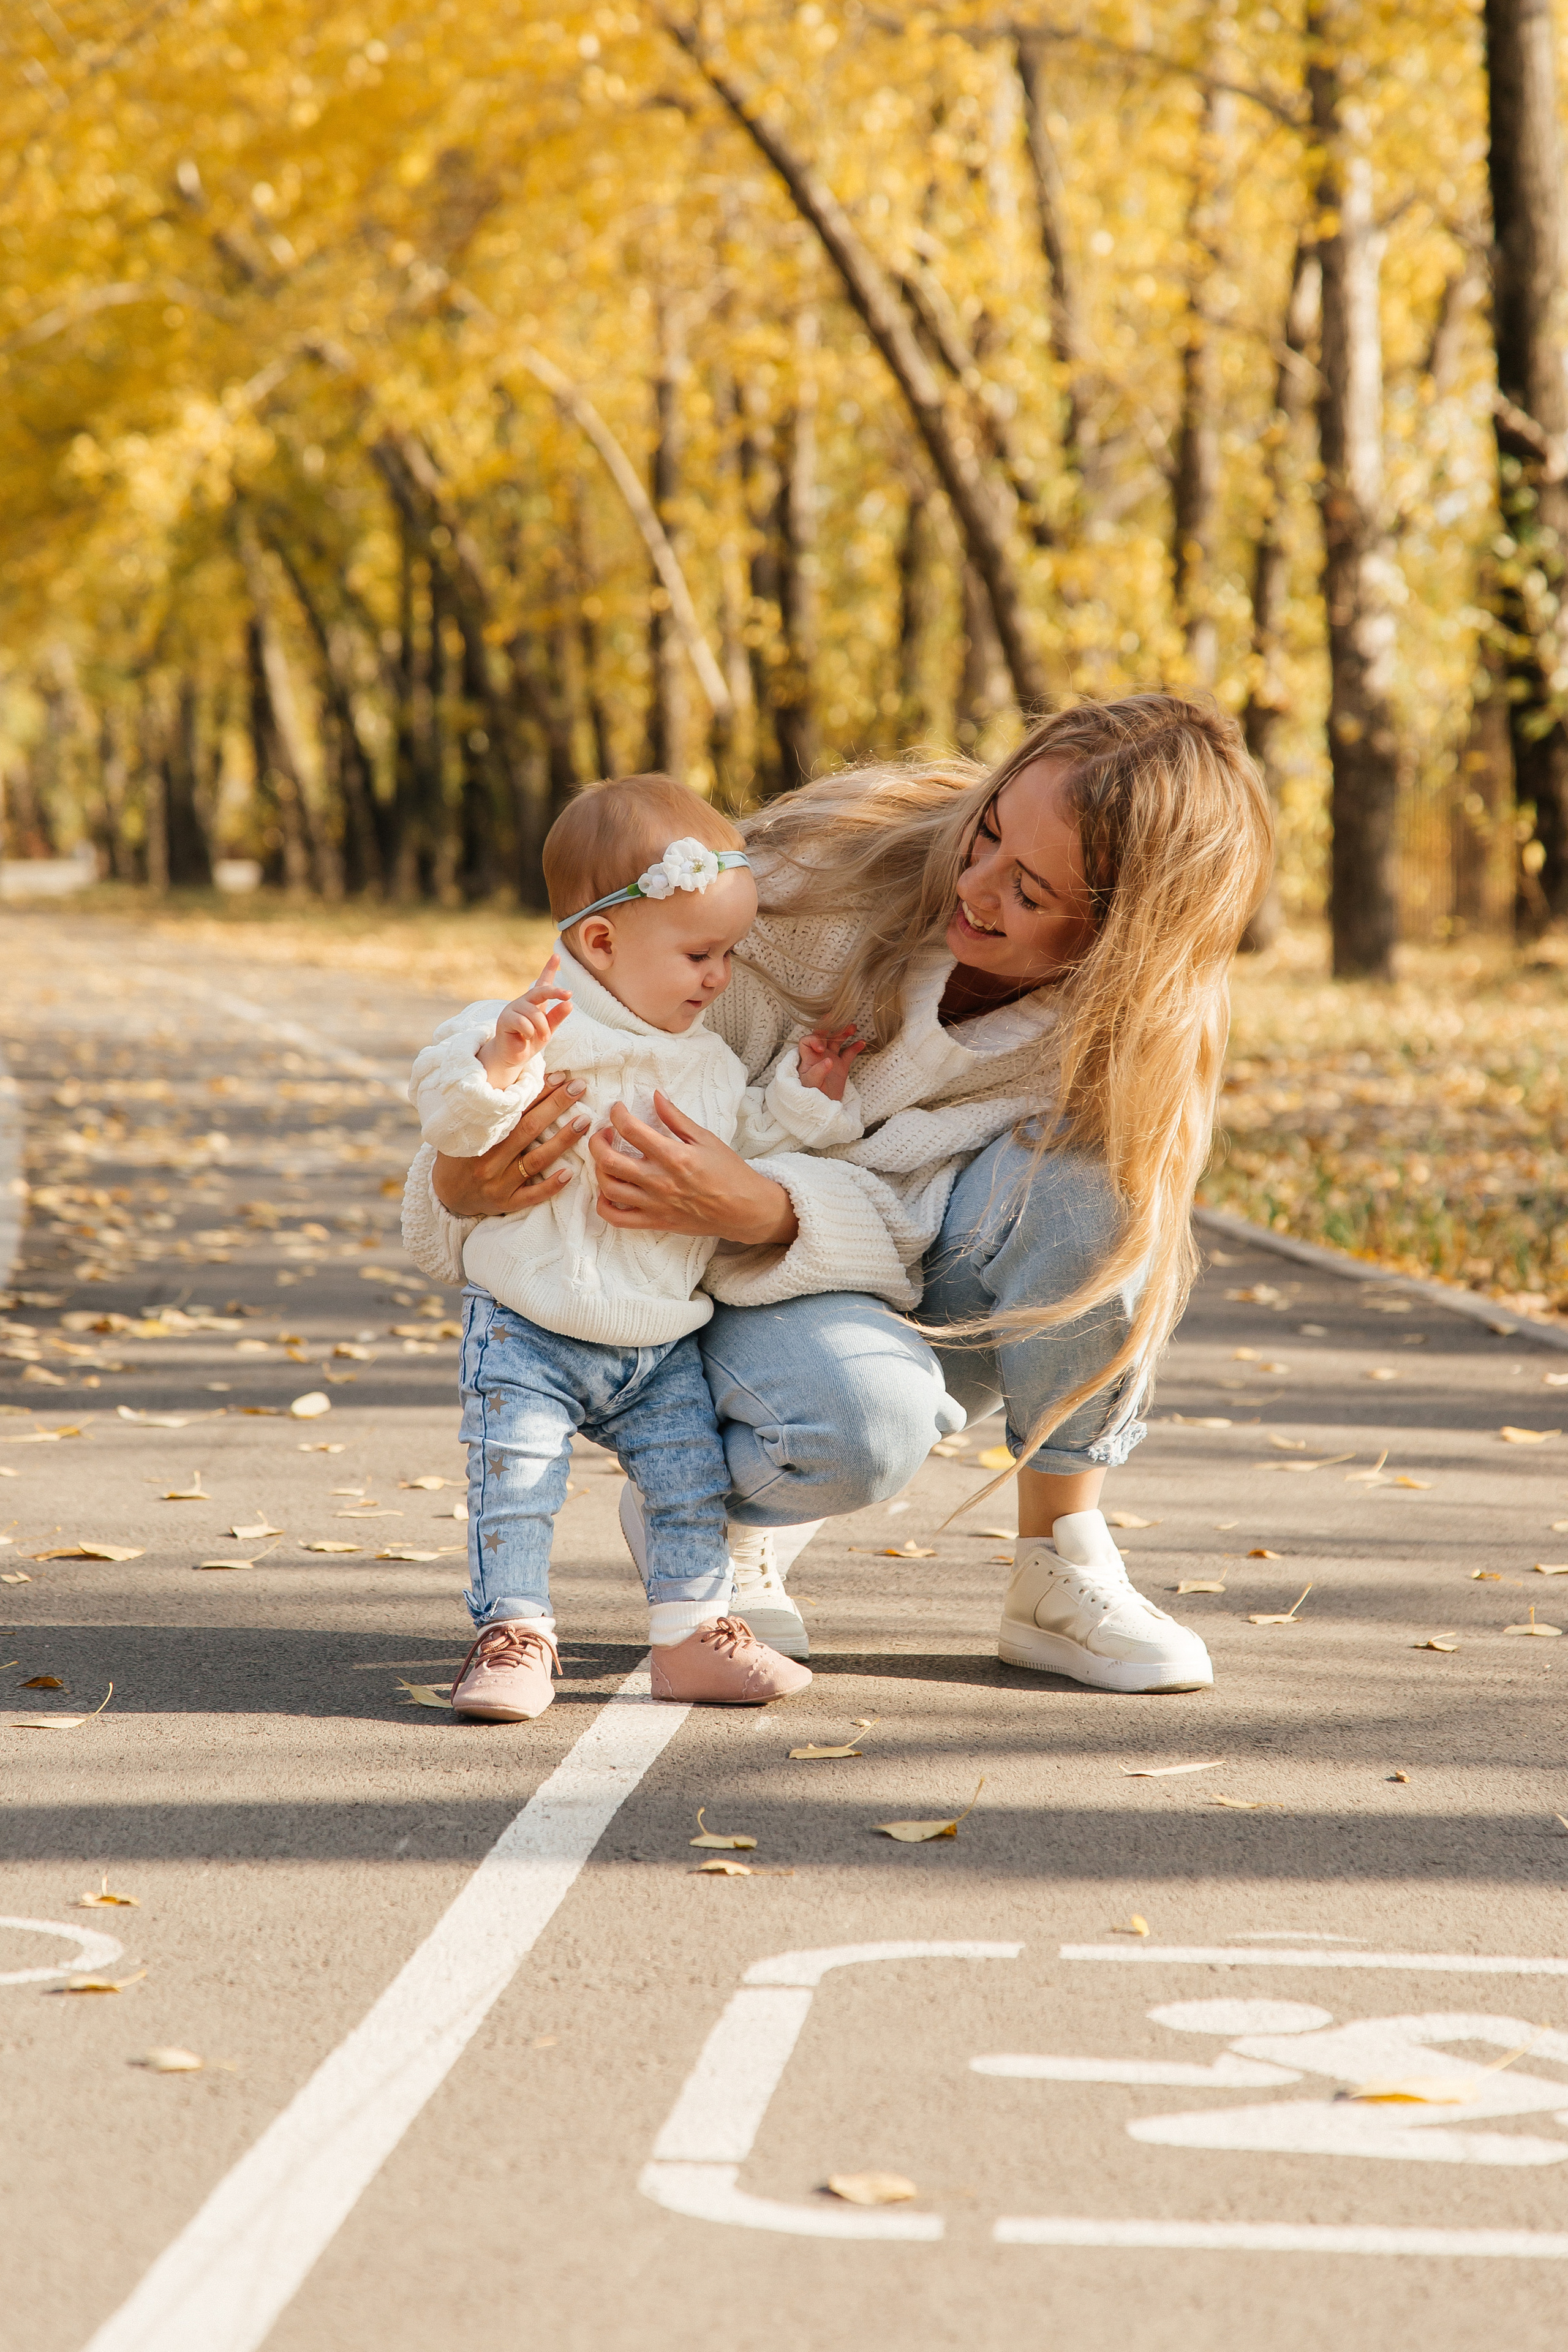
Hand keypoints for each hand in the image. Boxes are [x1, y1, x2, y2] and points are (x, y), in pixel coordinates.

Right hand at [430, 1073, 591, 1215]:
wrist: (445, 1194)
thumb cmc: (461, 1153)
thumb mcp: (466, 1129)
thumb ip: (488, 1111)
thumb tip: (516, 1079)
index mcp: (480, 1135)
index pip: (515, 1109)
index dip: (539, 1091)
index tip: (561, 1076)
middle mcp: (489, 1158)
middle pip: (529, 1129)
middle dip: (556, 1106)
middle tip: (579, 1087)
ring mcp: (498, 1183)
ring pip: (535, 1160)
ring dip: (562, 1139)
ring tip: (584, 1121)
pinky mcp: (505, 1203)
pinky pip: (531, 1195)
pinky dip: (550, 1185)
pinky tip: (570, 1173)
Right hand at [477, 953, 571, 1085]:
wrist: (513, 1057)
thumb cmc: (530, 1041)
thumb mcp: (548, 1030)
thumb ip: (557, 1017)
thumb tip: (569, 1004)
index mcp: (535, 1003)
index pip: (543, 983)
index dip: (549, 969)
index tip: (557, 955)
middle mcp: (524, 1002)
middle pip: (540, 990)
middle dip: (555, 992)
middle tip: (569, 995)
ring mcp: (513, 1008)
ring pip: (534, 1013)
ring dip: (542, 1028)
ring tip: (540, 1038)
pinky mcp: (505, 1019)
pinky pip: (523, 1022)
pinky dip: (529, 1032)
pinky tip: (524, 1038)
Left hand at [587, 1091, 799, 1246]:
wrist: (745, 1210)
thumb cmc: (729, 1172)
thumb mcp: (706, 1139)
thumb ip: (676, 1118)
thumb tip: (655, 1096)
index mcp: (674, 1157)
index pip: (631, 1130)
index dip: (617, 1114)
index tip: (617, 1109)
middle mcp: (660, 1182)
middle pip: (609, 1161)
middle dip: (597, 1141)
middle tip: (604, 1132)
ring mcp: (655, 1205)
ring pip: (608, 1188)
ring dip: (598, 1169)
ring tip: (606, 1158)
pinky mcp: (655, 1222)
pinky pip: (616, 1218)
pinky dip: (604, 1205)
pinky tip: (609, 1191)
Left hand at [796, 1024, 865, 1102]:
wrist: (820, 1110)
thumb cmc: (809, 1096)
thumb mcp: (811, 1085)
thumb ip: (818, 1072)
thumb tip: (829, 1060)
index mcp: (808, 1058)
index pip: (807, 1041)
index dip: (814, 1039)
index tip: (822, 1047)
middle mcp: (818, 1056)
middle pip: (822, 1036)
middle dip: (830, 1029)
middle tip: (839, 1022)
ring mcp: (831, 1060)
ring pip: (836, 1042)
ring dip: (843, 1033)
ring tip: (853, 1027)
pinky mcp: (841, 1067)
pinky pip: (849, 1054)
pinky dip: (855, 1047)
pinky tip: (862, 1043)